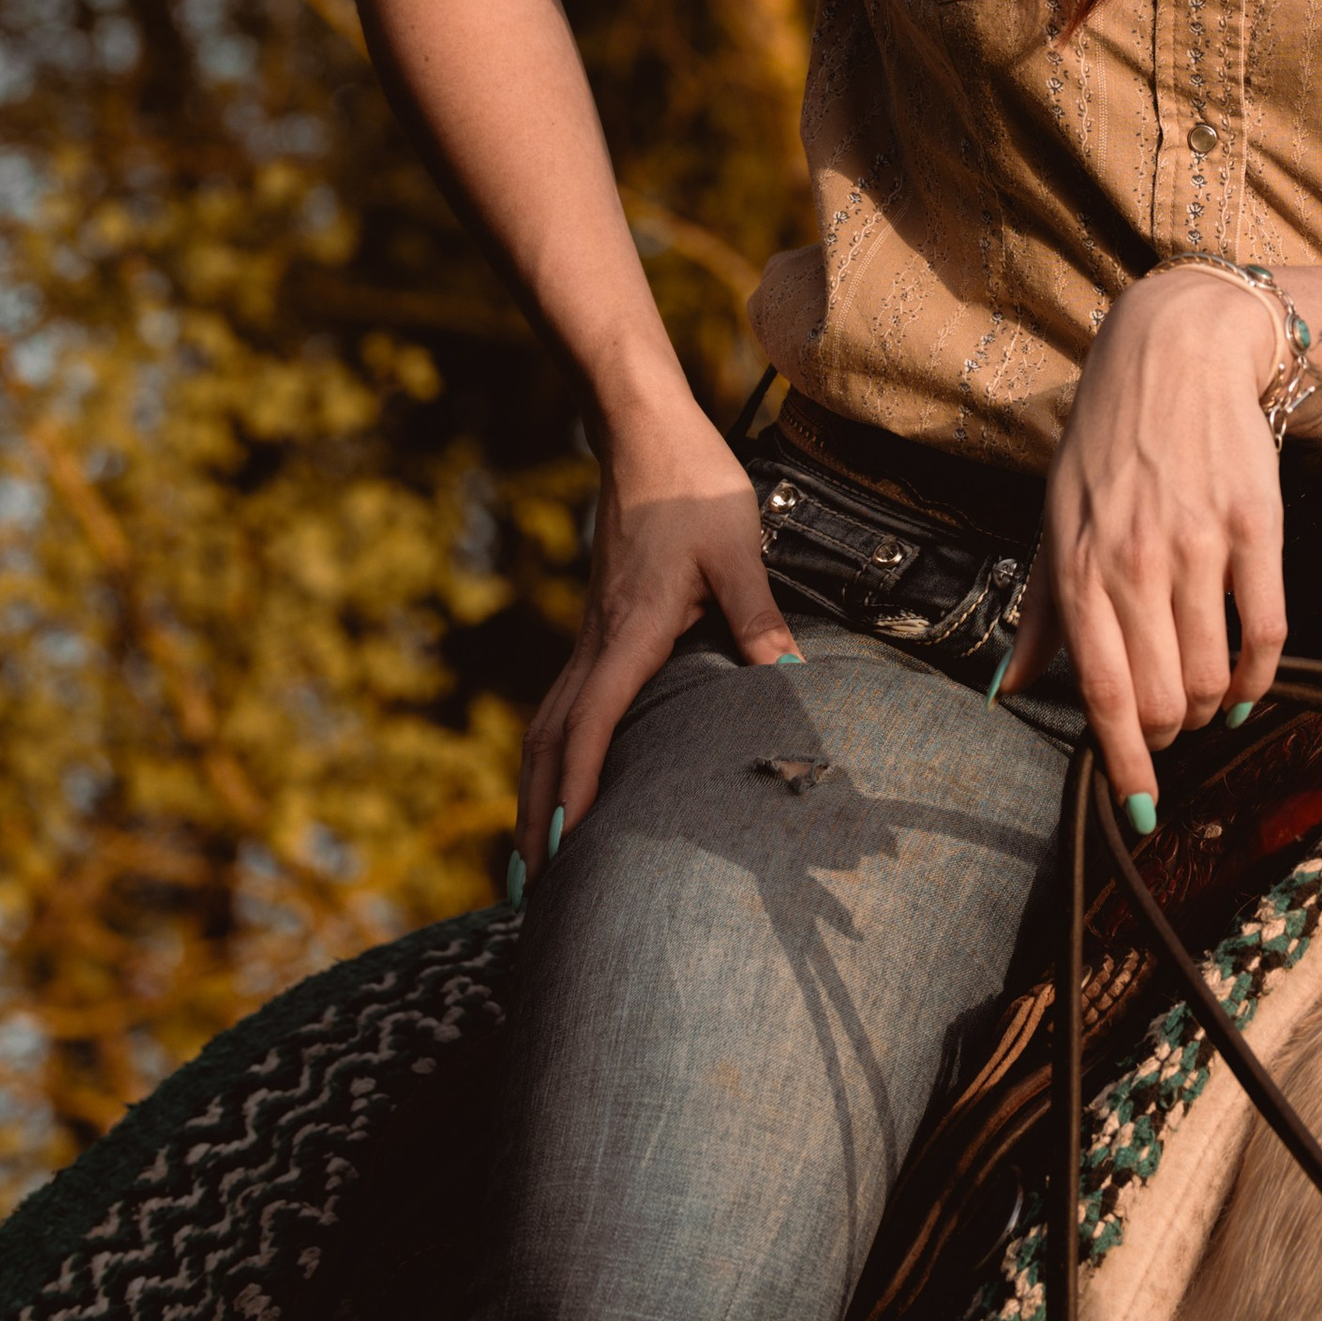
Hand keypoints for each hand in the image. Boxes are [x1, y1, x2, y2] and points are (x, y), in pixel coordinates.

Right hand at [517, 391, 798, 866]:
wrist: (643, 430)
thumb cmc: (692, 484)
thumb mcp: (736, 548)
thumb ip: (757, 614)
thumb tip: (788, 678)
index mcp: (630, 630)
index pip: (592, 726)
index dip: (580, 789)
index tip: (568, 850)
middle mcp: (597, 640)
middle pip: (550, 742)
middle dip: (537, 814)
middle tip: (533, 889)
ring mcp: (590, 632)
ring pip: (547, 724)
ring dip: (536, 787)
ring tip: (534, 852)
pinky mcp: (597, 622)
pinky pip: (562, 700)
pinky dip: (553, 749)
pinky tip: (564, 772)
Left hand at [997, 267, 1286, 810]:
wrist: (1176, 352)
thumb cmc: (1106, 441)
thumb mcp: (1055, 517)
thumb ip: (1038, 609)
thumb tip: (1009, 689)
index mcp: (1079, 566)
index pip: (1104, 693)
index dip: (1126, 764)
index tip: (1142, 811)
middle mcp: (1136, 561)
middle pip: (1166, 699)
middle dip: (1169, 736)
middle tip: (1169, 729)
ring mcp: (1201, 545)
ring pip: (1215, 675)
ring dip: (1212, 707)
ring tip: (1205, 697)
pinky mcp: (1257, 527)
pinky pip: (1268, 632)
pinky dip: (1261, 676)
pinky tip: (1248, 682)